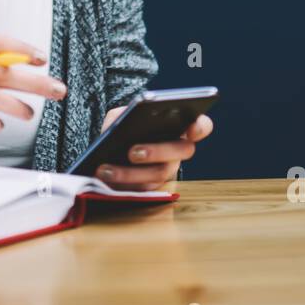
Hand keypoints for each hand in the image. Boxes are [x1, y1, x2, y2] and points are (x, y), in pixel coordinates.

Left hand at [93, 106, 212, 190]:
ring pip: (159, 174)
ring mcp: (168, 169)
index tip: (190, 128)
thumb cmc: (124, 127)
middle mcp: (179, 149)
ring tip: (106, 169)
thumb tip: (122, 124)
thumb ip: (124, 115)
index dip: (200, 128)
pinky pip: (143, 189)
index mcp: (180, 126)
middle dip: (157, 151)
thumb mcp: (121, 115)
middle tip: (133, 152)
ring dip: (131, 173)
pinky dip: (121, 182)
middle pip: (181, 152)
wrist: (113, 149)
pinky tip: (103, 175)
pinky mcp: (153, 186)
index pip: (201, 126)